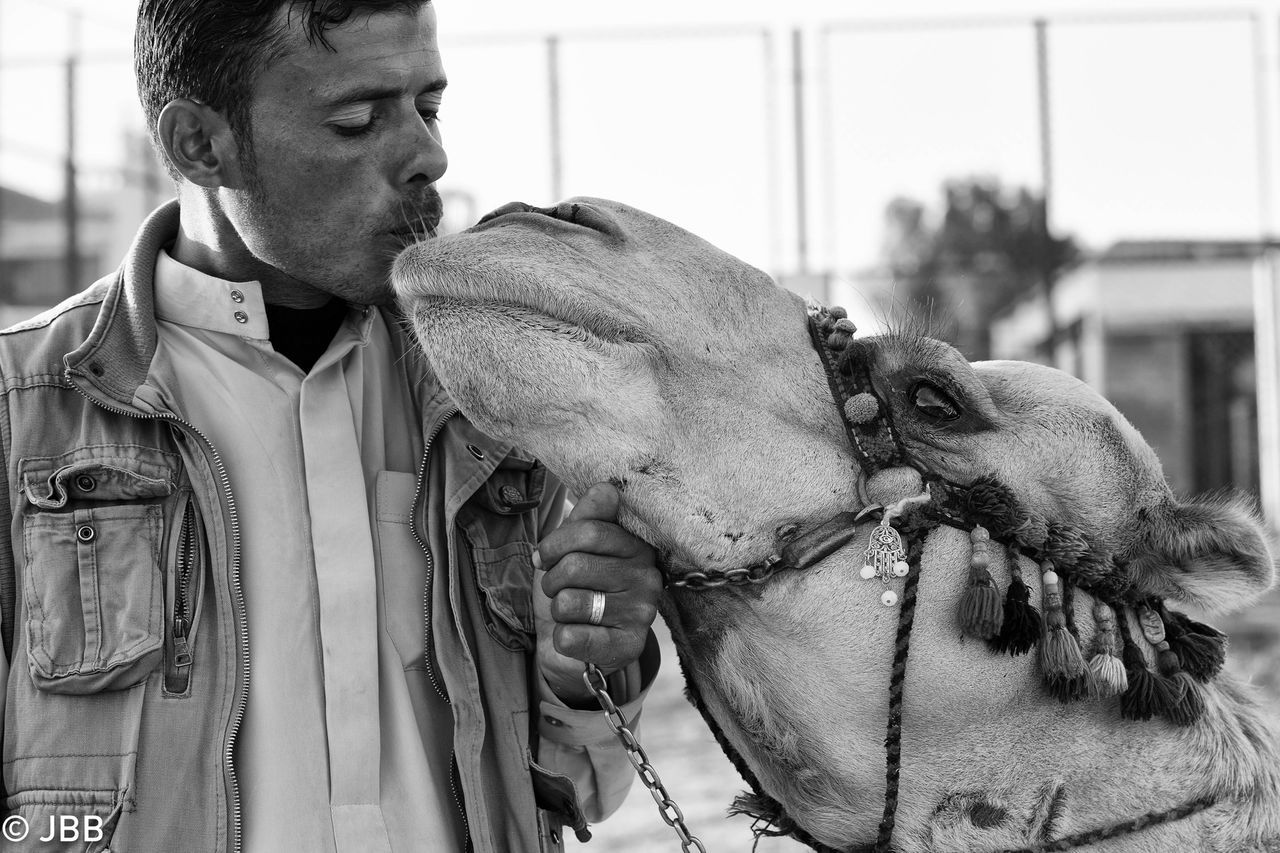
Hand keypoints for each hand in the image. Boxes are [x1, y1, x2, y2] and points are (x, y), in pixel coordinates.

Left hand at [533, 483, 661, 703]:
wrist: (574, 649)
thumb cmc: (576, 591)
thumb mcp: (575, 549)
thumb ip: (588, 517)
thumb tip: (607, 489)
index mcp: (637, 547)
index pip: (589, 530)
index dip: (554, 544)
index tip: (545, 557)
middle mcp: (648, 578)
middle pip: (575, 566)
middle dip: (552, 580)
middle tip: (557, 589)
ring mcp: (641, 614)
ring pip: (569, 602)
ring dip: (557, 609)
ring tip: (570, 613)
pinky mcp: (628, 648)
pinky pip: (572, 637)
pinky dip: (560, 637)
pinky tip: (574, 636)